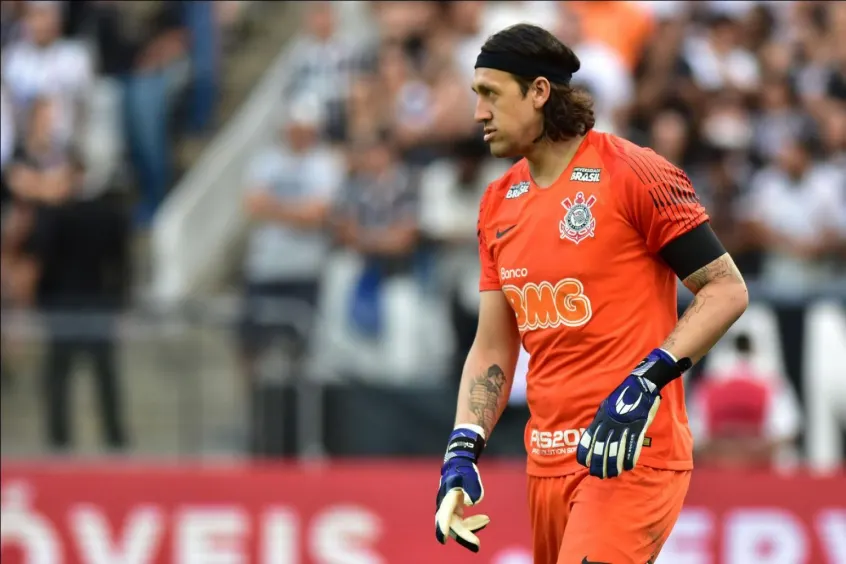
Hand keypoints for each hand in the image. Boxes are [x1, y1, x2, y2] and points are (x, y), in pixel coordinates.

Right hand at [435, 426, 489, 551]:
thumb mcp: (470, 477)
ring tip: (487, 520)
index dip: (442, 527)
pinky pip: (462, 522)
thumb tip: (471, 503)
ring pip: (458, 526)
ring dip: (471, 530)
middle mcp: (444, 506)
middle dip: (464, 536)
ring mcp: (448, 509)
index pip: (443, 515)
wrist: (459, 463)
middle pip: (452, 526)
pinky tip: (485, 519)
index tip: (443, 540)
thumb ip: (472, 489)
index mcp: (446, 497)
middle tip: (477, 546)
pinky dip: (473, 523)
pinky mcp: (454, 511)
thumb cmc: (464, 470)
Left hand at [576, 349, 687, 478]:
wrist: (639, 385)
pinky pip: (632, 445)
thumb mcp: (605, 407)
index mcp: (601, 418)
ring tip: (611, 474)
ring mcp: (624, 426)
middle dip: (598, 463)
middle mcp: (610, 423)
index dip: (586, 452)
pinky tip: (627, 467)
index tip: (583, 463)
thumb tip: (594, 436)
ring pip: (616, 449)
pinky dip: (629, 457)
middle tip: (597, 474)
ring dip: (613, 464)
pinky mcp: (637, 427)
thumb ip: (600, 421)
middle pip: (601, 447)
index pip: (589, 438)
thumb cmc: (621, 397)